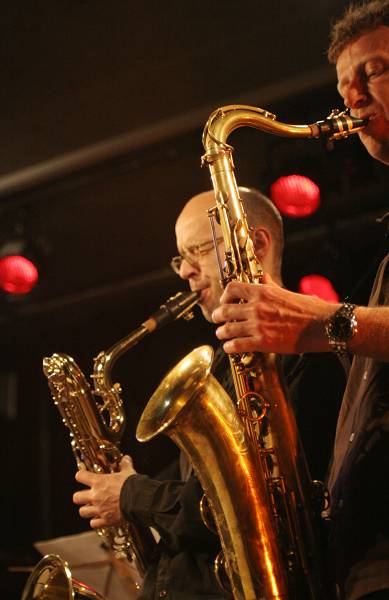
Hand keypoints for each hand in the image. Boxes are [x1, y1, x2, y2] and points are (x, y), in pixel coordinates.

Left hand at [73, 455, 136, 528]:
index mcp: (99, 482)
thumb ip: (125, 465)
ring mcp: (99, 509)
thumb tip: (126, 458)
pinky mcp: (105, 520)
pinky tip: (101, 517)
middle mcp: (95, 496)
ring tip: (93, 508)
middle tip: (87, 495)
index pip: (80, 476)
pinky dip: (96, 521)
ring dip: (87, 510)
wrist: (139, 501)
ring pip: (82, 512)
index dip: (81, 475)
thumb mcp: (128, 472)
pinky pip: (93, 523)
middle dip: (80, 496)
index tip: (84, 476)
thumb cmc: (132, 485)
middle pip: (76, 497)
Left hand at [212, 274, 335, 353]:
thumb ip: (271, 286)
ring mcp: (258, 325)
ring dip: (221, 332)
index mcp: (263, 291)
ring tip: (221, 334)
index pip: (233, 288)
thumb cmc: (309, 309)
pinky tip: (229, 348)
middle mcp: (257, 307)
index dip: (225, 295)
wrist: (323, 325)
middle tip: (216, 319)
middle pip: (225, 309)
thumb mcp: (287, 292)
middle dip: (218, 316)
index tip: (225, 301)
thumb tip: (263, 278)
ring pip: (228, 328)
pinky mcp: (263, 342)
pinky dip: (230, 347)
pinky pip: (237, 345)